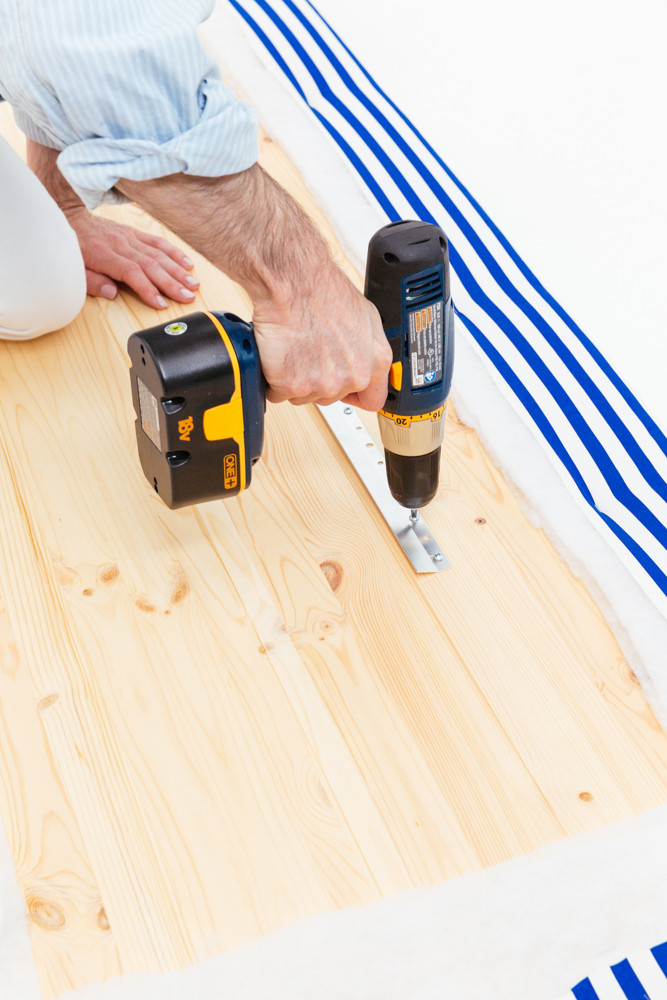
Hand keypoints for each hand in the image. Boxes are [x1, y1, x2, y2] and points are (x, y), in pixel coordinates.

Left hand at [64, 208, 199, 308]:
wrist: (69, 216)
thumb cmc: (71, 247)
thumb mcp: (72, 269)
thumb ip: (91, 282)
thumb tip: (112, 293)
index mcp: (104, 254)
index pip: (131, 272)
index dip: (148, 288)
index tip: (161, 303)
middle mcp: (120, 243)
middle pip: (151, 265)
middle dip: (171, 282)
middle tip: (187, 296)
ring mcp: (129, 237)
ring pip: (157, 254)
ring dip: (177, 270)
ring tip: (193, 284)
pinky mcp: (134, 232)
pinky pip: (157, 242)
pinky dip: (173, 252)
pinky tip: (187, 263)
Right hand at [252, 263, 391, 410]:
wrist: (293, 284)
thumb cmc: (324, 292)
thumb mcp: (366, 316)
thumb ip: (369, 347)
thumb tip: (364, 358)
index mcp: (373, 363)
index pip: (372, 401)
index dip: (356, 395)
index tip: (346, 391)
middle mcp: (350, 377)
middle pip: (332, 397)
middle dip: (319, 381)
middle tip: (310, 354)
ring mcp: (321, 384)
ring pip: (304, 396)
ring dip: (295, 379)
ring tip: (295, 350)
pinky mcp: (291, 385)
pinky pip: (278, 393)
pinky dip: (274, 378)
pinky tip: (279, 355)